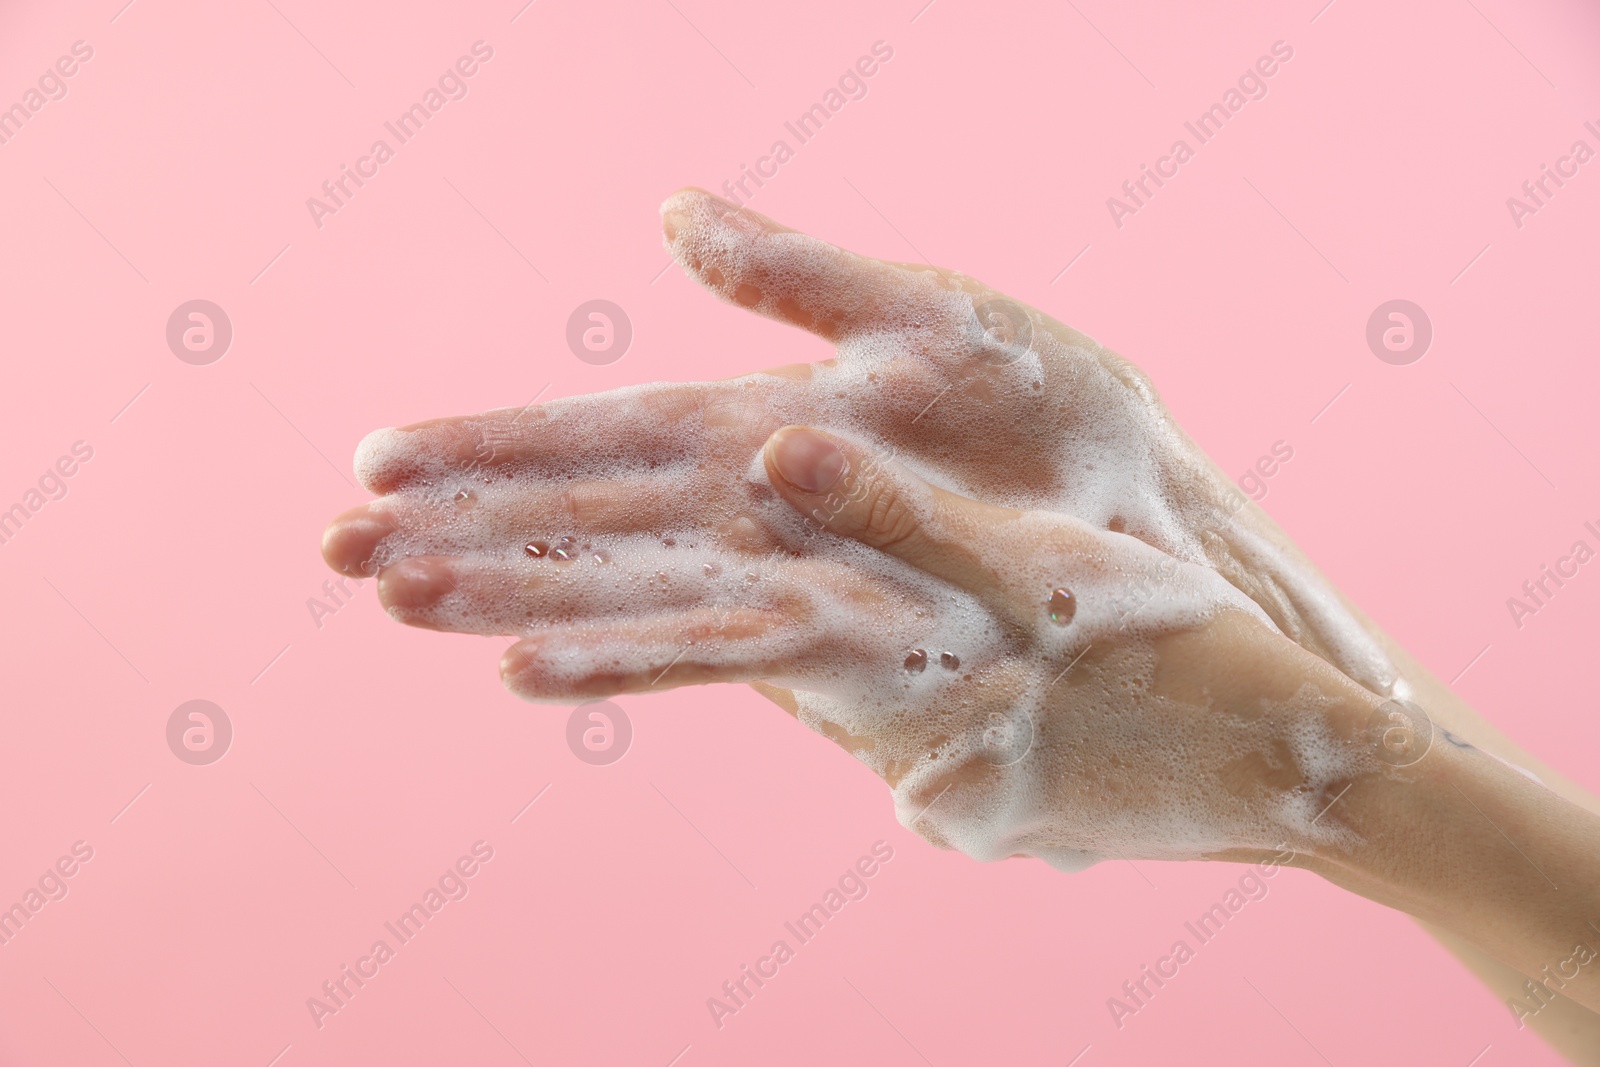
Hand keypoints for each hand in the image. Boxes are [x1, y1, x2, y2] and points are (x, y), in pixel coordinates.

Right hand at [327, 188, 1401, 696]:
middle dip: (465, 527)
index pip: (602, 429)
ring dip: (514, 592)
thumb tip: (666, 210)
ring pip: (632, 582)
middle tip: (339, 551)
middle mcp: (758, 501)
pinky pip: (721, 645)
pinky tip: (539, 669)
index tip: (381, 456)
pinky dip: (628, 653)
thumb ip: (793, 272)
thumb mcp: (929, 310)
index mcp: (763, 413)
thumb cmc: (1057, 405)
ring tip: (404, 606)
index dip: (492, 442)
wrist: (1157, 510)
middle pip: (589, 513)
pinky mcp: (849, 633)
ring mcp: (797, 569)